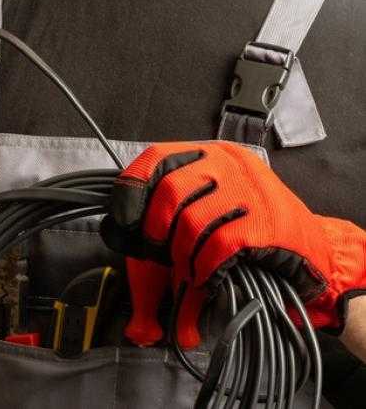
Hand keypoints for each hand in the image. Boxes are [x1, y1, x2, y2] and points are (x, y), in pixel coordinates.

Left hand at [101, 141, 365, 348]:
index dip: (130, 189)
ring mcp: (251, 188)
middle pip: (170, 190)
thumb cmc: (244, 235)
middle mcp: (230, 163)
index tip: (123, 220)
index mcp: (208, 154)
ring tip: (189, 268)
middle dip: (154, 230)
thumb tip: (125, 278)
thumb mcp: (201, 222)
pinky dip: (204, 267)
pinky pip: (217, 246)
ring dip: (182, 256)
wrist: (309, 251)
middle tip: (158, 253)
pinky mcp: (266, 220)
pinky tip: (207, 275)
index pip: (155, 157)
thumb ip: (160, 234)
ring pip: (192, 221)